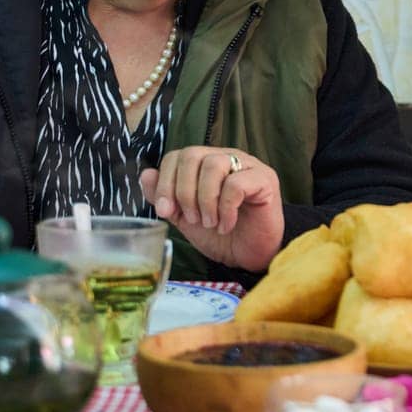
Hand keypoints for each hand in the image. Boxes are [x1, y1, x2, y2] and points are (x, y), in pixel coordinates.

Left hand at [140, 147, 283, 272]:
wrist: (248, 256)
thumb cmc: (219, 235)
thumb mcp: (184, 218)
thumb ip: (166, 198)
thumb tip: (146, 175)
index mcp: (205, 164)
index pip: (177, 156)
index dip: (165, 182)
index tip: (167, 212)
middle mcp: (226, 158)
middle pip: (192, 155)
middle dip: (183, 191)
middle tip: (191, 219)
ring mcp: (247, 166)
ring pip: (213, 165)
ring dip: (205, 199)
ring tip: (209, 222)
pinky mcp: (265, 180)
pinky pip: (236, 184)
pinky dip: (225, 208)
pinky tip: (226, 224)